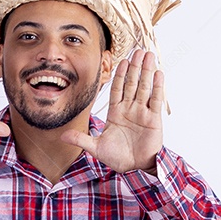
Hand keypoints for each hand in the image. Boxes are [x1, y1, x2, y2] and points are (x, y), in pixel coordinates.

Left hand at [61, 49, 162, 172]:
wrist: (136, 168)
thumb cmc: (118, 158)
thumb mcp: (96, 148)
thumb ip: (81, 139)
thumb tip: (62, 136)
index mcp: (116, 113)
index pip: (117, 89)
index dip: (119, 75)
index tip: (121, 60)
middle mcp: (130, 109)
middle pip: (131, 83)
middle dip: (134, 67)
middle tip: (138, 50)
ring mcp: (142, 112)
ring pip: (144, 87)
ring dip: (146, 71)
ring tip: (148, 55)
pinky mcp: (154, 119)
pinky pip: (155, 100)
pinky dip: (157, 87)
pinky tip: (158, 73)